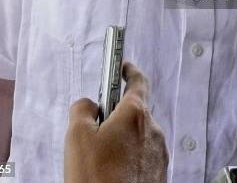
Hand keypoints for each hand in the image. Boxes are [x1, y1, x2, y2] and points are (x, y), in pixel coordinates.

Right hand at [64, 61, 167, 182]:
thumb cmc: (97, 178)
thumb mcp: (76, 137)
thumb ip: (81, 110)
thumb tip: (89, 105)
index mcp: (136, 114)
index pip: (138, 80)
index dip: (128, 70)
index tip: (122, 65)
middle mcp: (153, 130)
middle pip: (134, 112)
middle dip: (116, 117)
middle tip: (94, 132)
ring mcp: (159, 154)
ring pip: (138, 136)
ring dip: (121, 141)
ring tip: (100, 162)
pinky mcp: (160, 174)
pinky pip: (142, 157)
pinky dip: (128, 159)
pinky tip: (111, 175)